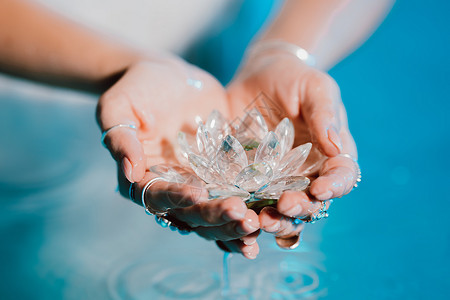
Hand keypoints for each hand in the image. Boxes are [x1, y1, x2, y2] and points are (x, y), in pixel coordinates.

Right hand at [97, 56, 259, 257]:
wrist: (170, 77)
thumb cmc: (138, 88)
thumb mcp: (118, 106)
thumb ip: (120, 138)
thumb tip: (130, 171)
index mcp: (142, 177)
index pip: (156, 195)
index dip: (176, 198)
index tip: (198, 192)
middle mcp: (170, 188)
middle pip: (190, 213)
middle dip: (215, 216)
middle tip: (241, 215)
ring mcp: (198, 184)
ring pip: (214, 213)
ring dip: (234, 224)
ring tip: (257, 224)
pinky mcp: (222, 175)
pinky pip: (235, 196)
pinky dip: (249, 210)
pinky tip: (267, 217)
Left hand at [227, 50, 359, 245]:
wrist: (258, 77)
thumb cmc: (294, 79)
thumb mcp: (314, 88)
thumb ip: (325, 114)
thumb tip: (336, 146)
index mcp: (332, 153)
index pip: (342, 176)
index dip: (335, 186)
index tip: (320, 189)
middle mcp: (308, 173)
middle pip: (312, 201)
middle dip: (300, 208)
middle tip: (285, 206)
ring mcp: (280, 180)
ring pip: (284, 211)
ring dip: (276, 220)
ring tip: (261, 221)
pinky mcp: (253, 180)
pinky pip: (253, 202)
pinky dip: (250, 215)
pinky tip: (241, 220)